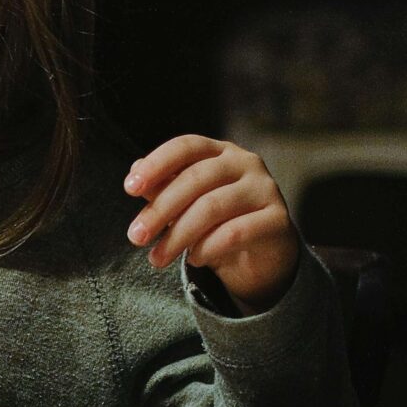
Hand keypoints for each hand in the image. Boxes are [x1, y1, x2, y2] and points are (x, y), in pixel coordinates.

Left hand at [124, 135, 299, 312]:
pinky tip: (193, 260)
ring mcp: (265, 189)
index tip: (129, 187)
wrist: (263, 253)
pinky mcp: (278, 219)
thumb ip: (164, 187)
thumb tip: (135, 170)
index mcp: (220, 152)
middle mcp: (246, 163)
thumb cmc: (218, 222)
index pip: (186, 146)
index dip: (157, 163)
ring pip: (213, 206)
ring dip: (178, 235)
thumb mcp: (186, 204)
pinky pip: (236, 232)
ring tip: (157, 258)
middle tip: (135, 237)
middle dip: (160, 210)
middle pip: (195, 178)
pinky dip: (208, 247)